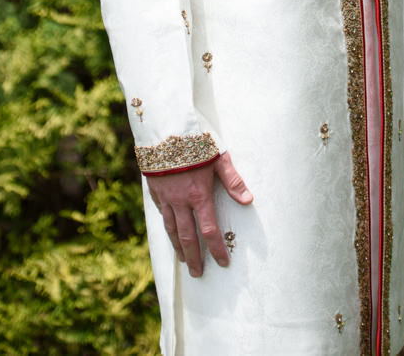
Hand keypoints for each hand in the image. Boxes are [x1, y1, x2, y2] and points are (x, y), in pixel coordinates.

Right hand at [146, 151, 251, 276]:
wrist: (164, 130)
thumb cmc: (195, 141)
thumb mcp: (218, 157)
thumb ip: (233, 180)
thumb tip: (248, 200)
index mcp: (199, 194)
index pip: (209, 230)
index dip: (216, 249)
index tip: (223, 262)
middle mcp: (181, 201)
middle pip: (187, 237)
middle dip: (194, 257)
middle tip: (198, 274)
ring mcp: (165, 197)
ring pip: (171, 229)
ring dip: (178, 248)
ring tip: (183, 260)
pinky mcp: (155, 191)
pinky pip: (162, 214)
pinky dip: (167, 226)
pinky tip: (170, 232)